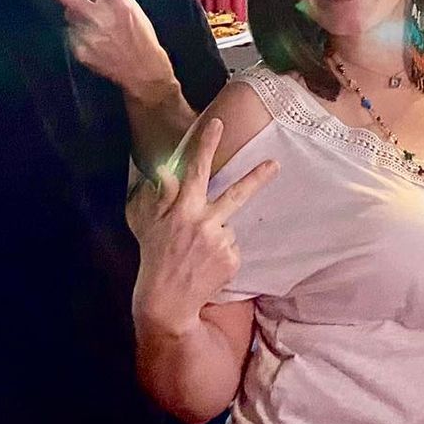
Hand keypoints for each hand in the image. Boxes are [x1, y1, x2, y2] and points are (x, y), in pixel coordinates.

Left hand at [33, 0, 176, 106]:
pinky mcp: (81, 50)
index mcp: (119, 5)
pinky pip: (74, 35)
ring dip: (80, 18)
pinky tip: (97, 44)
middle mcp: (102, 19)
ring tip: (99, 30)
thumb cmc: (140, 36)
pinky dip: (82, 36)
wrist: (142, 70)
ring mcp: (89, 36)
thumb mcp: (132, 11)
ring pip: (72, 17)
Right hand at [128, 117, 277, 335]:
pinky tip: (206, 264)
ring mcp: (220, 242)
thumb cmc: (154, 256)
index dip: (206, 145)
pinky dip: (223, 252)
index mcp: (183, 210)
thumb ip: (158, 196)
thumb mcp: (147, 223)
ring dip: (217, 233)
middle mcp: (204, 222)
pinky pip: (232, 246)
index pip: (196, 170)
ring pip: (228, 225)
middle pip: (236, 194)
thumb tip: (165, 171)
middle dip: (257, 178)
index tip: (217, 122)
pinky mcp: (232, 259)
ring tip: (198, 253)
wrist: (166, 300)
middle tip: (276, 163)